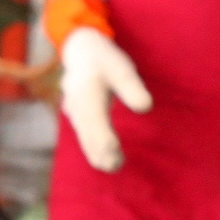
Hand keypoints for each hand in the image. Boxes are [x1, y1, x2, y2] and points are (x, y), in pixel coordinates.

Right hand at [59, 28, 152, 172]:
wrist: (80, 52)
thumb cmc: (105, 60)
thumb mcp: (122, 68)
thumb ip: (133, 88)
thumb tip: (145, 108)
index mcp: (87, 94)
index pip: (95, 121)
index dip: (104, 139)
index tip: (115, 152)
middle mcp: (77, 107)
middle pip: (88, 135)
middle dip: (101, 153)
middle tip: (116, 167)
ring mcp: (74, 113)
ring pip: (84, 138)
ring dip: (97, 153)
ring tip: (114, 167)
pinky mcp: (76, 117)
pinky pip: (84, 136)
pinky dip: (93, 148)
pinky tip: (104, 157)